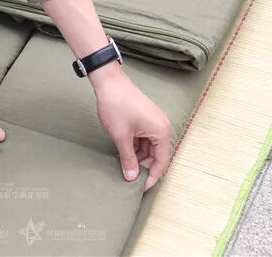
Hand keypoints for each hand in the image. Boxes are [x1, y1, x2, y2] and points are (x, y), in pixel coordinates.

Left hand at [91, 64, 171, 190]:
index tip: (141, 188)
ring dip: (138, 157)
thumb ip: (128, 158)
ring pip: (148, 147)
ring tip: (124, 167)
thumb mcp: (121, 137)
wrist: (109, 82)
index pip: (161, 161)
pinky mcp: (144, 118)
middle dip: (143, 167)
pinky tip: (123, 154)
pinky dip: (135, 147)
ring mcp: (153, 122)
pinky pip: (143, 139)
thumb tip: (131, 177)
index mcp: (161, 131)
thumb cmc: (117, 106)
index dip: (151, 177)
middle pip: (156, 155)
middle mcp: (161, 127)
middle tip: (129, 179)